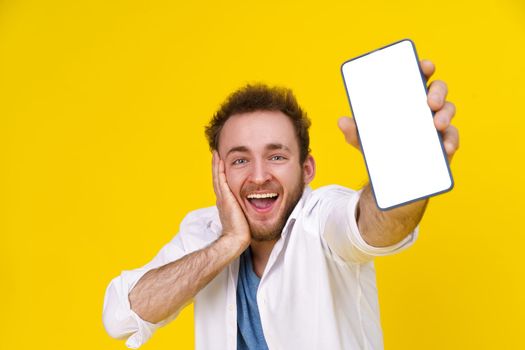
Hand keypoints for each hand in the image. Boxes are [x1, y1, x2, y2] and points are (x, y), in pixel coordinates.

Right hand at [212, 151, 250, 247]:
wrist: (236, 240)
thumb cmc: (241, 233)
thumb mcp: (243, 218)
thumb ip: (244, 211)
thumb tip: (253, 208)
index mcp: (225, 203)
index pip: (222, 185)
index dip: (221, 175)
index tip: (221, 165)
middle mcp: (221, 199)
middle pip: (217, 179)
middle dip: (217, 167)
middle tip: (216, 155)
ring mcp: (222, 198)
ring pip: (217, 177)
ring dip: (217, 165)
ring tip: (216, 154)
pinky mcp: (225, 198)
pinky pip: (221, 180)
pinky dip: (219, 169)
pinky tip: (220, 160)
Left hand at [338, 59, 458, 161]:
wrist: (389, 173)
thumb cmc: (378, 145)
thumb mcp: (363, 138)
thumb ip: (353, 130)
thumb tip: (342, 121)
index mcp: (406, 96)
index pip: (417, 75)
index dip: (424, 67)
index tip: (425, 66)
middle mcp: (424, 105)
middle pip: (438, 89)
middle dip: (437, 92)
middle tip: (430, 102)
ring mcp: (437, 122)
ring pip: (448, 110)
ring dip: (445, 115)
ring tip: (437, 125)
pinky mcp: (444, 141)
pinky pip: (452, 137)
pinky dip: (451, 141)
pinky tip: (446, 147)